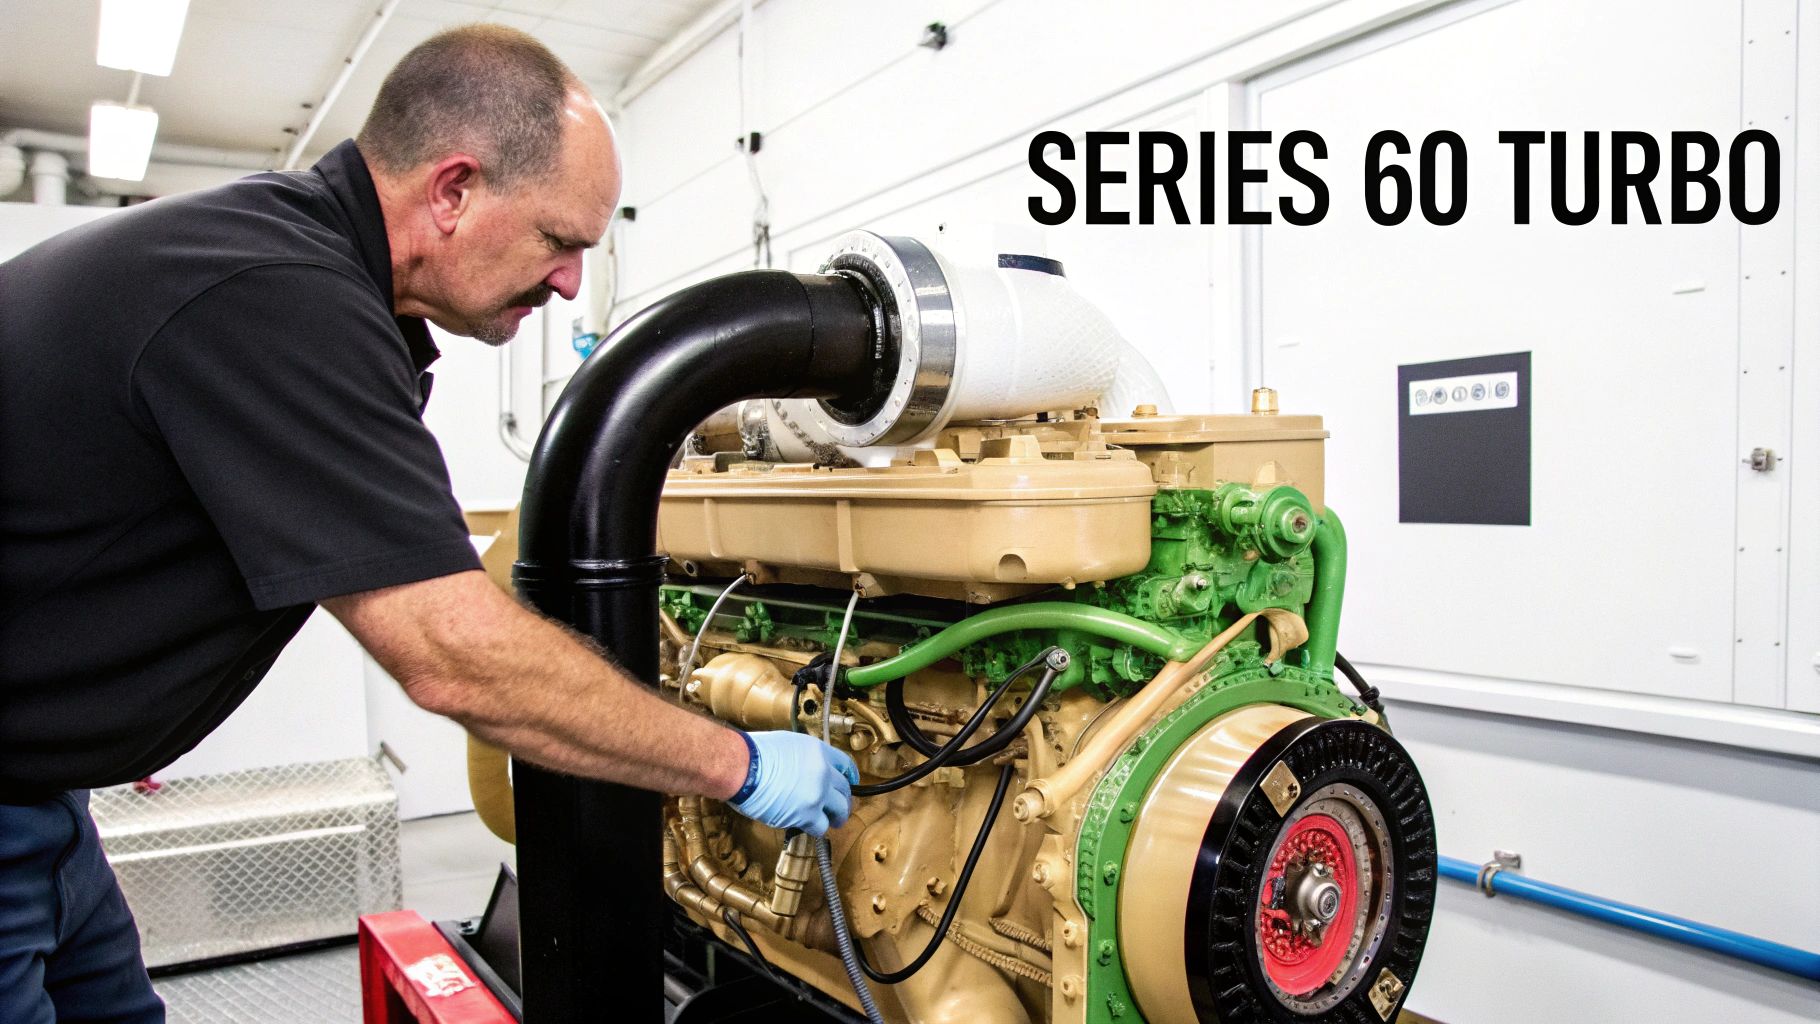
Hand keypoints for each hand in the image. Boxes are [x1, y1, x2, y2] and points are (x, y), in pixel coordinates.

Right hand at [726, 731, 858, 835]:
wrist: (742, 767)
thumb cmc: (754, 754)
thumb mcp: (787, 743)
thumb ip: (802, 757)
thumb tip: (803, 768)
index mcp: (818, 751)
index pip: (845, 764)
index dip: (849, 776)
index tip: (850, 783)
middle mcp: (823, 771)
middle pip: (844, 790)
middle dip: (843, 801)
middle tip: (838, 808)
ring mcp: (817, 793)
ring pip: (839, 810)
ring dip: (835, 818)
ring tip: (831, 823)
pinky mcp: (807, 814)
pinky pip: (820, 826)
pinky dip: (816, 829)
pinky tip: (809, 828)